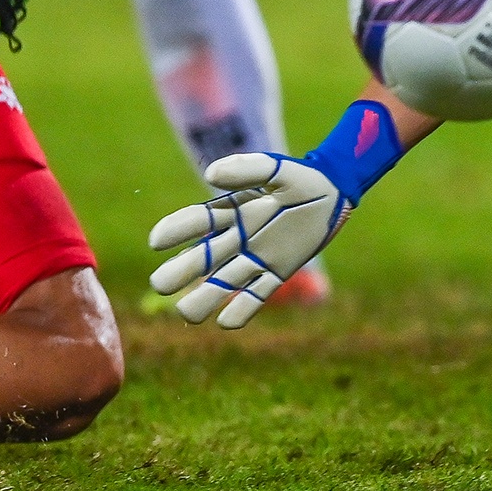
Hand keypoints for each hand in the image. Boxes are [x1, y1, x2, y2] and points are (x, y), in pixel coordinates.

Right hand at [149, 154, 348, 328]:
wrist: (335, 194)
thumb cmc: (303, 179)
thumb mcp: (277, 169)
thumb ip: (247, 169)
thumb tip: (210, 175)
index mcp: (230, 211)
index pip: (196, 222)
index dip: (176, 230)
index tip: (156, 241)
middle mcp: (236, 238)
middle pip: (200, 260)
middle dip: (179, 272)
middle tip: (161, 284)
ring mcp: (254, 258)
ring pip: (221, 284)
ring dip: (203, 298)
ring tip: (187, 311)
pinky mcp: (275, 275)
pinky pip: (254, 297)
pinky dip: (240, 311)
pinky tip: (226, 322)